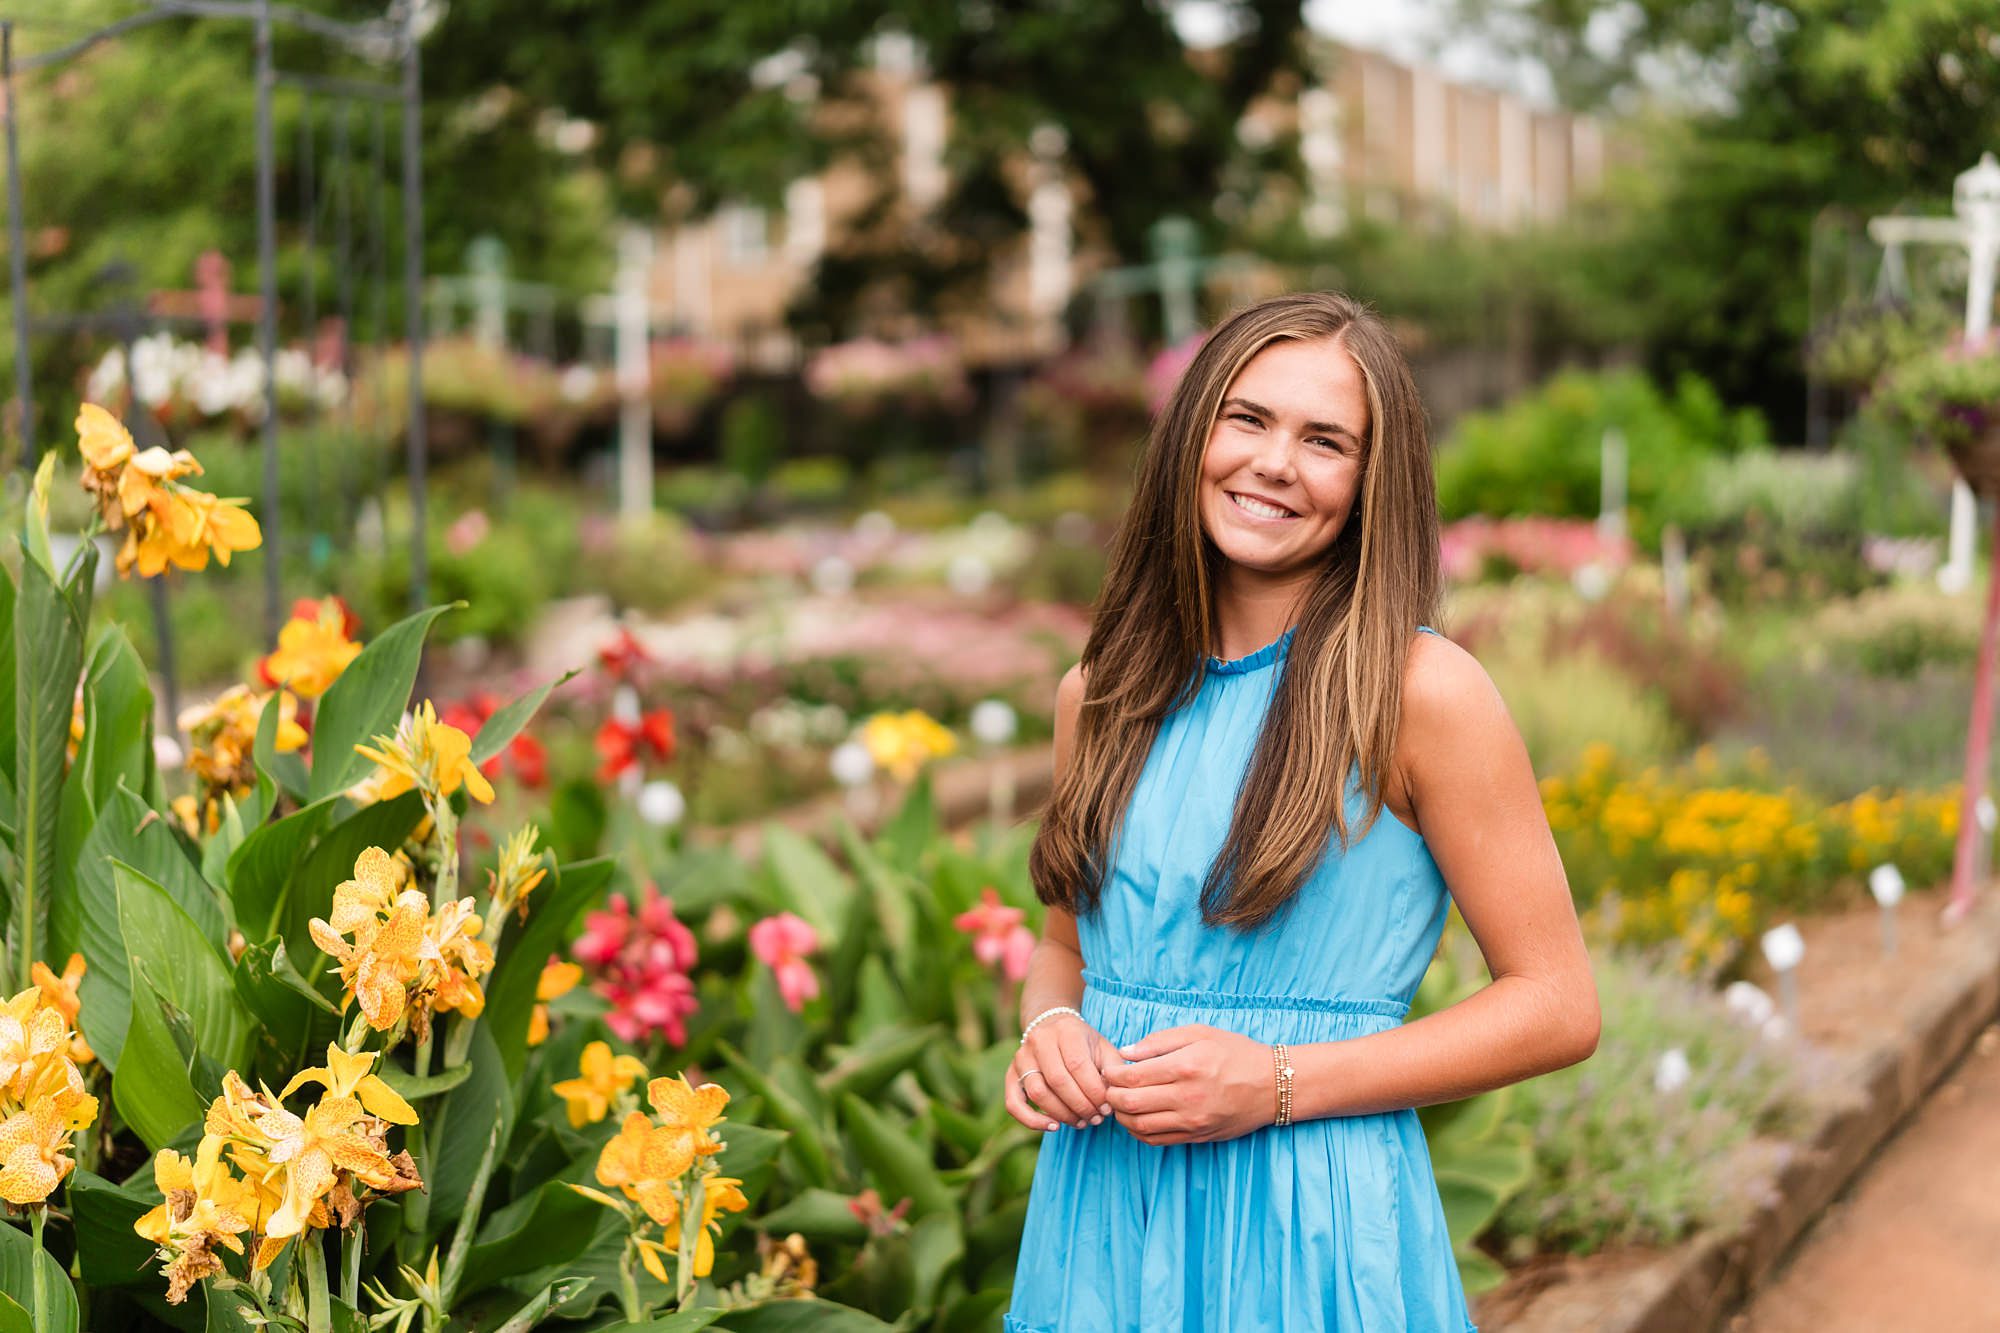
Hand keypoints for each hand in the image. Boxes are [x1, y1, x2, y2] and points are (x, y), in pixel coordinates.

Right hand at [1005, 1011, 1115, 1132]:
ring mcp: (1021, 1057)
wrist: (1052, 1025)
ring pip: (1037, 1093)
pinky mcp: (1011, 1074)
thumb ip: (1113, 1068)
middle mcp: (1039, 1040)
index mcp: (1065, 1030)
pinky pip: (1013, 1103)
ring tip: (1081, 1122)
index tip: (1108, 1108)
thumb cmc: (1082, 1042)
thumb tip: (1114, 1096)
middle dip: (1081, 1105)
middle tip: (1096, 1118)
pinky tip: (1053, 1126)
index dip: (1094, 1091)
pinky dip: (1031, 1120)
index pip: (1078, 1065)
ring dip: (1062, 1114)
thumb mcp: (1103, 1046)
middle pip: (1058, 1081)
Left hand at [1102, 1025, 1274, 1144]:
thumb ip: (1160, 1041)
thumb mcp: (1200, 1033)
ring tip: (1118, 1103)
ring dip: (1122, 1116)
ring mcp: (1192, 1121)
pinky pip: (1157, 1140)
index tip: (1109, 1070)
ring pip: (1140, 1126)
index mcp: (1186, 1066)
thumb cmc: (1235, 1052)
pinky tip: (1136, 1119)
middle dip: (1111, 1095)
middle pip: (1131, 1103)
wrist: (1271, 1085)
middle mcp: (1187, 1097)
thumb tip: (1126, 1052)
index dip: (1113, 1074)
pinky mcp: (1197, 1136)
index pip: (1133, 1076)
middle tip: (1108, 1087)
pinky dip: (1138, 1132)